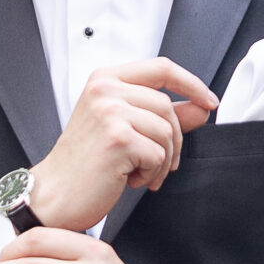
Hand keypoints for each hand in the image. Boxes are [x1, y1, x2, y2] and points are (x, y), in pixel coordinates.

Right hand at [29, 60, 216, 231]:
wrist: (53, 195)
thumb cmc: (85, 165)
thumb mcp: (125, 129)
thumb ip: (164, 115)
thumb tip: (203, 107)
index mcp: (105, 79)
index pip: (162, 68)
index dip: (192, 84)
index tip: (209, 101)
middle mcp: (105, 89)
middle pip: (167, 105)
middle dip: (173, 140)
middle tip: (158, 164)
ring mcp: (109, 111)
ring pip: (166, 131)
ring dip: (161, 161)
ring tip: (138, 172)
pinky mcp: (117, 138)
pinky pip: (159, 155)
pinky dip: (151, 173)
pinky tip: (128, 179)